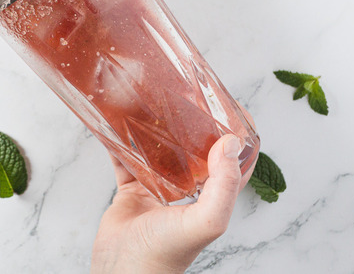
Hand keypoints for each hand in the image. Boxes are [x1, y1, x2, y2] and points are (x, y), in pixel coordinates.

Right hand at [91, 110, 257, 272]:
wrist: (122, 272)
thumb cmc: (165, 255)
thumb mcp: (206, 221)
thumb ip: (223, 185)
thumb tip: (230, 142)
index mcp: (212, 198)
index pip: (233, 161)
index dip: (238, 136)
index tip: (233, 108)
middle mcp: (188, 191)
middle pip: (196, 150)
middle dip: (195, 126)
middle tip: (190, 97)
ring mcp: (158, 190)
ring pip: (161, 152)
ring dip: (157, 130)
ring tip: (153, 103)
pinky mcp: (131, 192)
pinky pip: (126, 160)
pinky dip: (120, 143)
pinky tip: (115, 125)